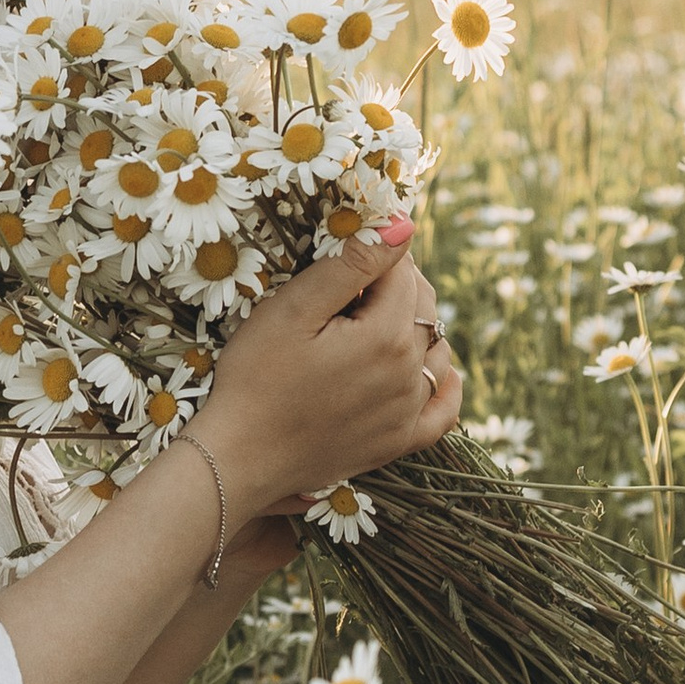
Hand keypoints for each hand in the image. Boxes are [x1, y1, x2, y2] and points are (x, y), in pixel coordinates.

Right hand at [194, 226, 459, 517]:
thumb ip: (351, 264)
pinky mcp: (398, 443)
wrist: (239, 457)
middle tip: (352, 285)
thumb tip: (403, 226)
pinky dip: (445, 386)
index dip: (377, 254)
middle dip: (396, 286)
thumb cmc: (255, 377)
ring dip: (416, 329)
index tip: (348, 252)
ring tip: (373, 323)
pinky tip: (434, 372)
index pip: (403, 273)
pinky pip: (444, 410)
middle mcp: (409, 376)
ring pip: (435, 351)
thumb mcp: (293, 309)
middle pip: (425, 308)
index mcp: (387, 337)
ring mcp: (407, 413)